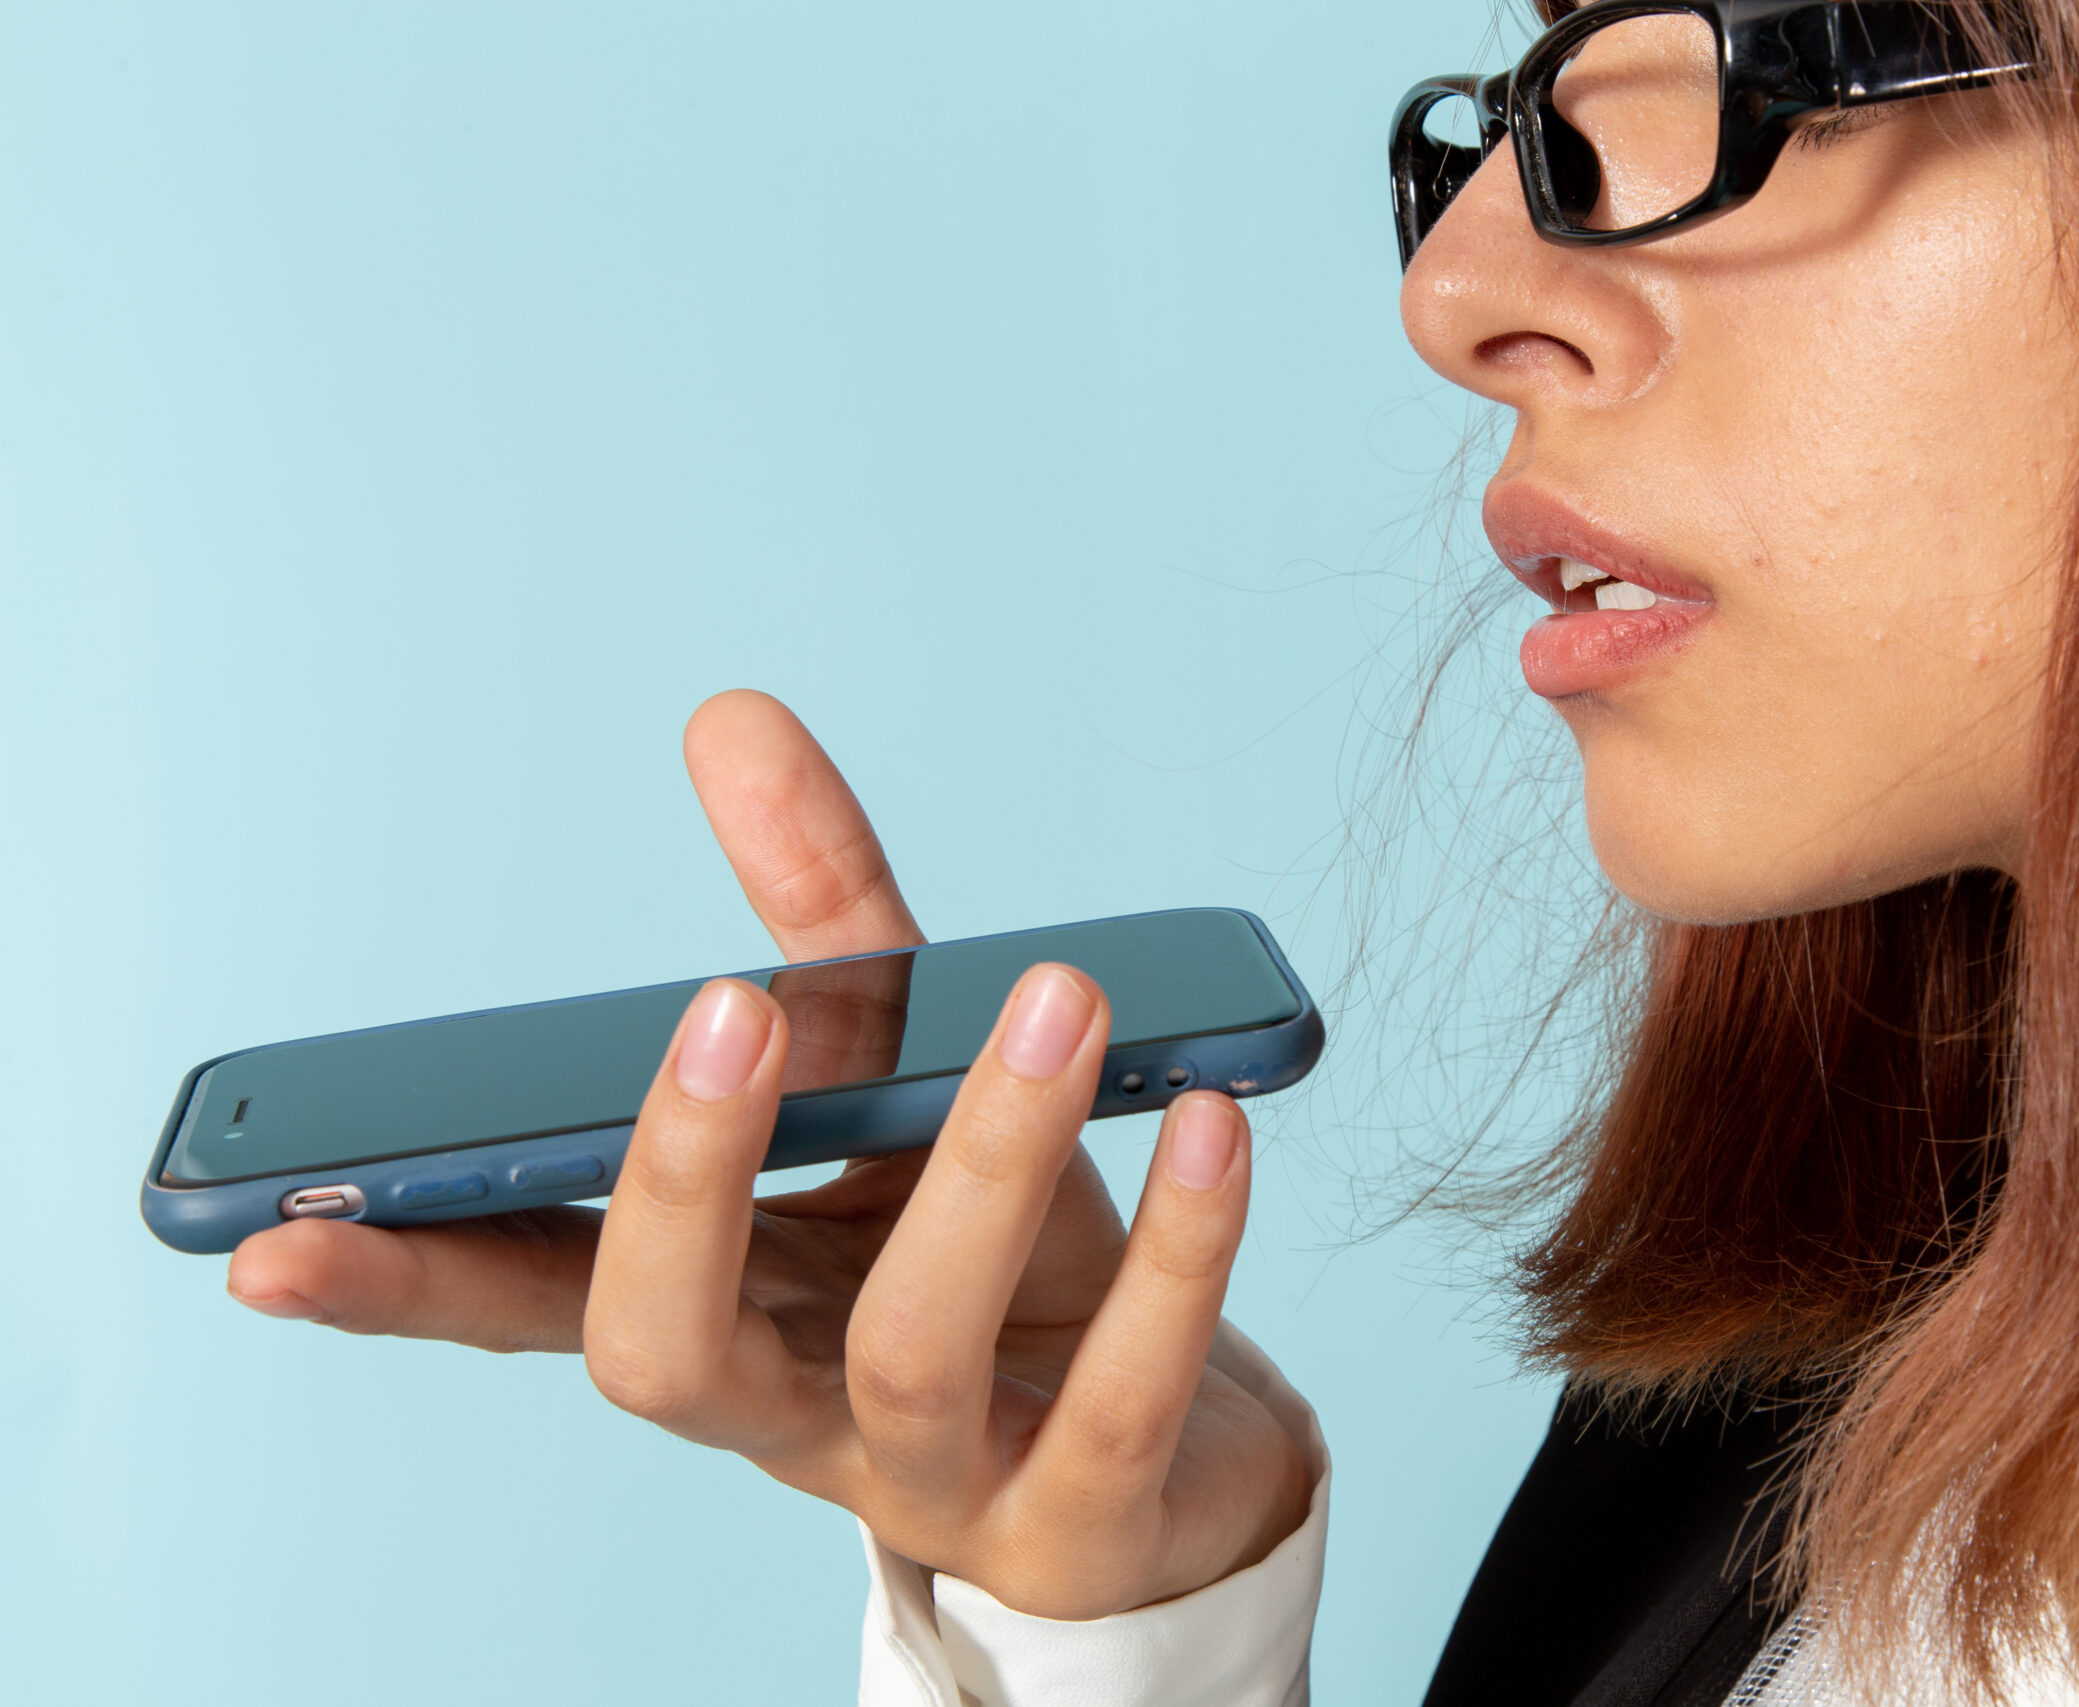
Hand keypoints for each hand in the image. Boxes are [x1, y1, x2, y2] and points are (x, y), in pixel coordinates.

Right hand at [226, 689, 1310, 1616]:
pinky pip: (1124, 1386)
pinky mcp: (1089, 1508)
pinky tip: (1220, 1124)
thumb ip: (826, 920)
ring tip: (1061, 999)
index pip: (528, 1301)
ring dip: (983, 1156)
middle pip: (668, 1348)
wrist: (1159, 1454)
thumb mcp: (899, 1091)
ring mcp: (934, 1474)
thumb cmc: (987, 1263)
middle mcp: (792, 1411)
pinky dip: (1178, 1249)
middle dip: (683, 1183)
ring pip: (912, 1343)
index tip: (268, 1239)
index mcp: (716, 1314)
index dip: (404, 1276)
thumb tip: (730, 717)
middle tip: (732, 1011)